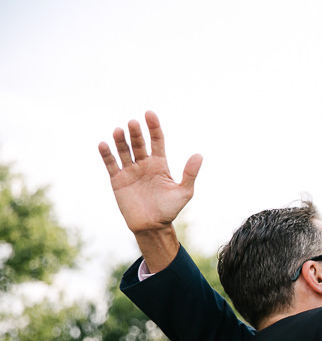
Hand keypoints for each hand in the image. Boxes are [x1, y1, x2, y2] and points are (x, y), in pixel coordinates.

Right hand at [100, 110, 201, 233]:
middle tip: (133, 123)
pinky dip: (107, 154)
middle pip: (139, 143)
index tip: (149, 114)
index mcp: (160, 164)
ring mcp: (130, 171)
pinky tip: (104, 144)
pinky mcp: (118, 180)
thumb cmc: (169, 210)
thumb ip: (190, 174)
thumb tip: (199, 155)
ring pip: (124, 150)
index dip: (153, 127)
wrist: (152, 227)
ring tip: (118, 130)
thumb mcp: (184, 192)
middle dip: (136, 133)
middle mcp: (144, 164)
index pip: (157, 141)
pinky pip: (111, 164)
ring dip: (120, 140)